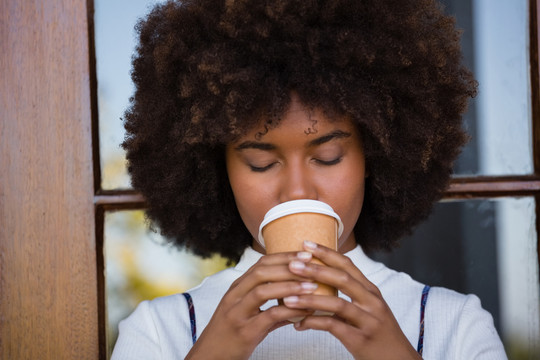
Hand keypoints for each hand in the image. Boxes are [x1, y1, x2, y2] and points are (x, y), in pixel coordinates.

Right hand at [185, 251, 315, 359]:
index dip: (283, 257)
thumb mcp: (247, 312)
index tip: (304, 254)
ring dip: (290, 286)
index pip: (260, 264)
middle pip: (261, 272)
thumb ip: (271, 304)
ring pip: (263, 291)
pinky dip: (289, 311)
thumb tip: (299, 300)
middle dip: (288, 266)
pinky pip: (269, 316)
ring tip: (312, 286)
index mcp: (237, 288)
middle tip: (311, 265)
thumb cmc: (230, 334)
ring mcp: (238, 313)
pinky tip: (305, 311)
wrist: (210, 356)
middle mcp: (235, 297)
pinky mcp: (245, 332)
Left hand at [283, 241, 421, 359]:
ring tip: (287, 298)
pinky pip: (333, 327)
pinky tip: (298, 324)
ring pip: (336, 304)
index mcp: (371, 292)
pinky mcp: (360, 340)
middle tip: (293, 264)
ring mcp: (368, 321)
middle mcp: (372, 302)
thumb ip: (348, 295)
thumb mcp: (368, 309)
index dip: (327, 253)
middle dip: (316, 270)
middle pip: (342, 279)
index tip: (306, 243)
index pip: (348, 265)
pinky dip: (313, 324)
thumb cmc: (379, 334)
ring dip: (310, 300)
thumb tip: (317, 281)